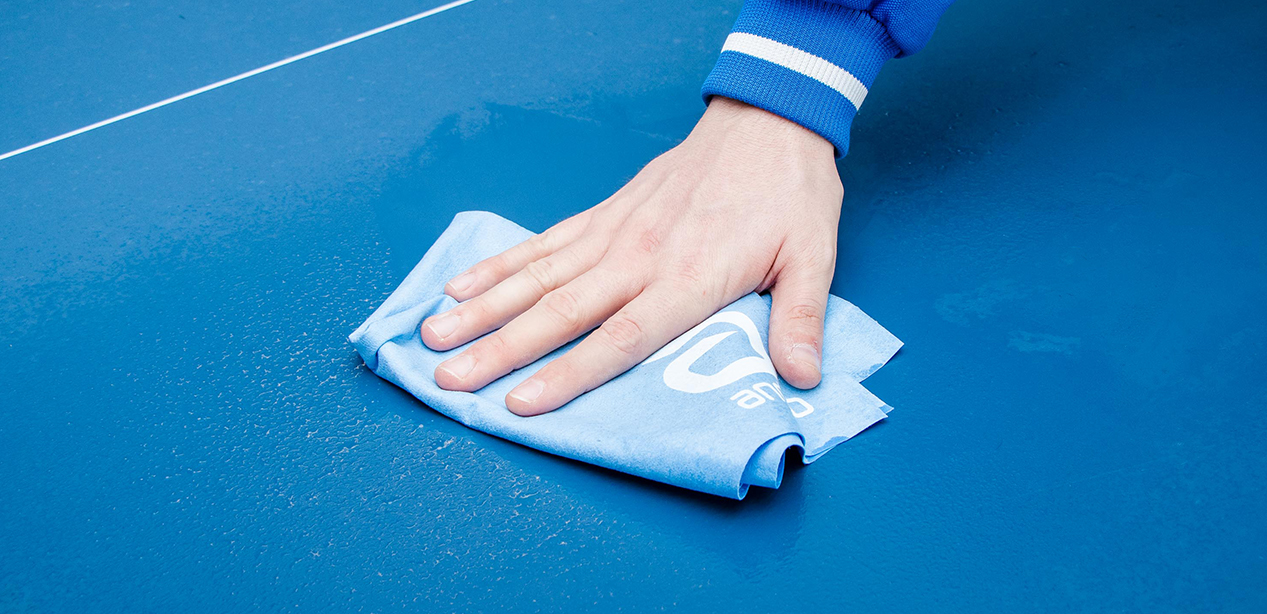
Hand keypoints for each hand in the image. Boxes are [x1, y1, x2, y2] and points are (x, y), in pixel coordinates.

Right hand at [420, 96, 843, 415]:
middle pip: (560, 312)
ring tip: (434, 336)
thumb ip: (801, 319)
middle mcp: (640, 257)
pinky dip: (501, 265)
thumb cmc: (789, 194)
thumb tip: (801, 378)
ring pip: (538, 277)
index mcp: (689, 277)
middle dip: (500, 349)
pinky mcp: (604, 214)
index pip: (621, 338)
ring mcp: (615, 232)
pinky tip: (462, 284)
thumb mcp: (814, 257)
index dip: (569, 373)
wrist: (768, 123)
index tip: (521, 402)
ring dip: (483, 308)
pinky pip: (544, 244)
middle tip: (448, 379)